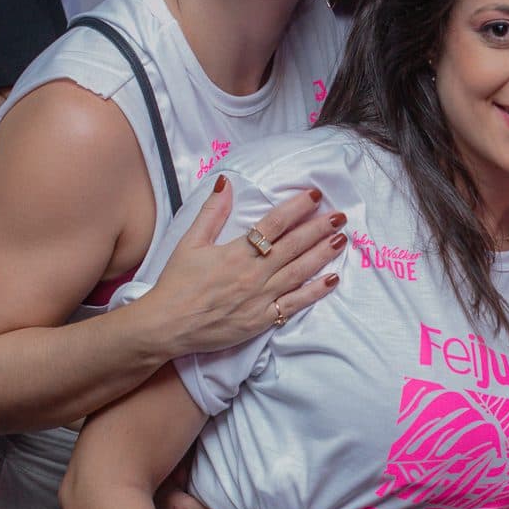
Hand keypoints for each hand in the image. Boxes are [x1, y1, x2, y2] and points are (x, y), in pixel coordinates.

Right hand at [151, 178, 346, 356]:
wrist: (166, 326)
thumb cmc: (176, 284)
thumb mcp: (190, 243)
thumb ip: (212, 213)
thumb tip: (226, 182)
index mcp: (236, 253)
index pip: (274, 224)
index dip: (296, 208)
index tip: (314, 195)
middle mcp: (253, 274)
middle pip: (293, 246)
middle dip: (319, 228)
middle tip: (341, 215)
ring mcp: (260, 298)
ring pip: (299, 272)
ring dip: (322, 254)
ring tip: (341, 239)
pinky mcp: (262, 320)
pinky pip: (294, 304)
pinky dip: (315, 292)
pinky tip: (332, 279)